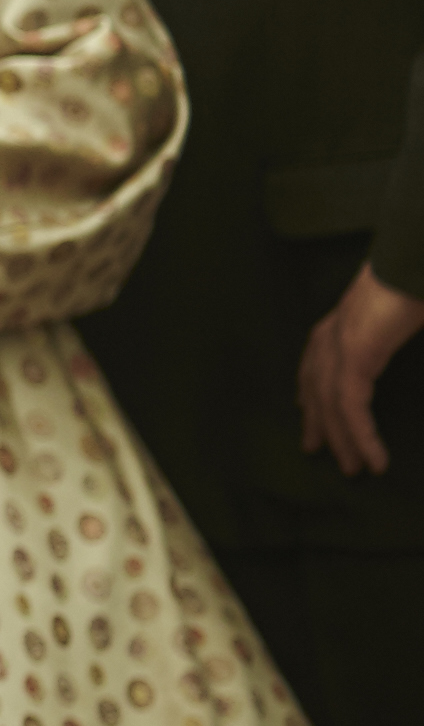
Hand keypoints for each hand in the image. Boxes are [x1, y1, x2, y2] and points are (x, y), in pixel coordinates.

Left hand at [304, 263, 422, 476]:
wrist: (418, 257)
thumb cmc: (418, 284)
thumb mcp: (406, 320)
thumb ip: (394, 337)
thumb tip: (387, 349)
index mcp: (344, 324)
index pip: (317, 367)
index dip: (313, 395)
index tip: (311, 417)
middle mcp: (333, 334)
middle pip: (317, 390)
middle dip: (320, 423)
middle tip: (321, 452)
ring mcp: (340, 344)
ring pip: (332, 406)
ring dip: (345, 440)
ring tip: (355, 468)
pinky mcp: (354, 353)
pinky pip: (350, 405)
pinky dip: (361, 436)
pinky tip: (373, 460)